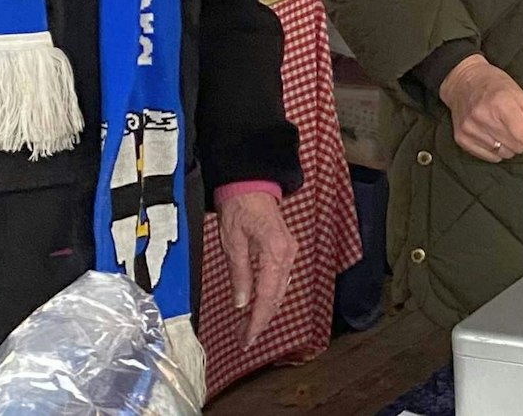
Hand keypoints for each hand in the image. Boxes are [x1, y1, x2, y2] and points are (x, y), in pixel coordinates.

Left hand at [218, 191, 297, 345]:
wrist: (251, 184)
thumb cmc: (240, 208)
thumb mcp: (233, 243)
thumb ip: (239, 275)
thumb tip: (241, 303)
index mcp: (275, 253)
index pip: (268, 297)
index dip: (257, 321)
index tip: (247, 338)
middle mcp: (288, 255)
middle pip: (277, 297)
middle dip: (261, 320)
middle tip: (243, 338)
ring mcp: (289, 253)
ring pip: (280, 291)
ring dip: (265, 310)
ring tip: (247, 327)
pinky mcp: (286, 251)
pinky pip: (281, 280)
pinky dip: (270, 296)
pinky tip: (259, 305)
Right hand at [439, 55, 522, 169]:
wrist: (462, 81)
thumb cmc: (496, 86)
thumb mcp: (520, 94)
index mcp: (502, 102)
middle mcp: (484, 117)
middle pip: (518, 146)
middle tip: (515, 124)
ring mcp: (471, 129)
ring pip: (505, 154)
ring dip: (509, 145)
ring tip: (500, 126)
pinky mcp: (462, 138)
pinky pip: (491, 157)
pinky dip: (496, 150)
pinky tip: (490, 133)